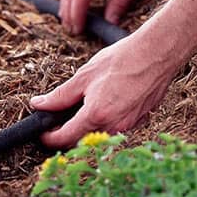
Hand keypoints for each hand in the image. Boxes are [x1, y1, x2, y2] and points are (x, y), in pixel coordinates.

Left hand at [30, 35, 178, 147]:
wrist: (157, 54)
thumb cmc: (123, 60)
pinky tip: (102, 106)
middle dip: (65, 136)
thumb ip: (59, 96)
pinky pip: (113, 130)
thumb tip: (38, 104)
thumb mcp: (84, 76)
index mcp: (95, 115)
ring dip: (84, 130)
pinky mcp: (137, 123)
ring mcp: (127, 127)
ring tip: (80, 110)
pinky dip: (102, 124)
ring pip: (97, 137)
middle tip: (56, 122)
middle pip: (80, 142)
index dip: (49, 139)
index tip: (42, 133)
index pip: (64, 139)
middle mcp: (112, 127)